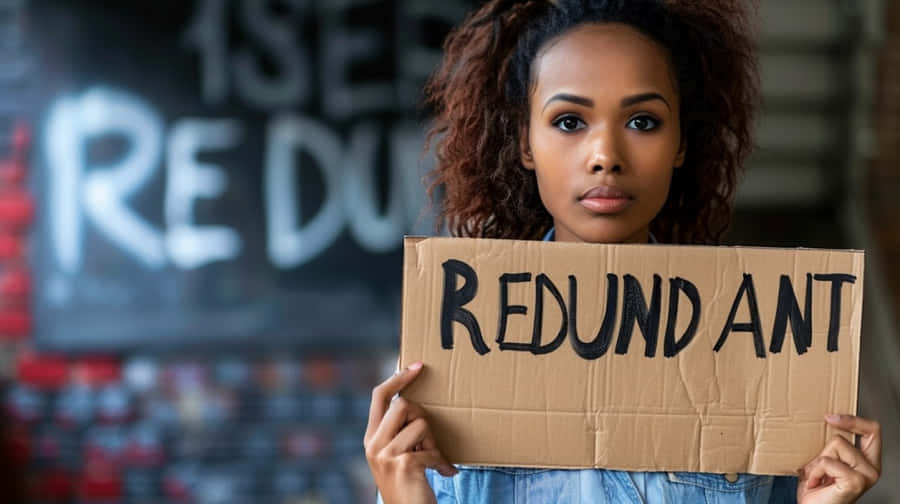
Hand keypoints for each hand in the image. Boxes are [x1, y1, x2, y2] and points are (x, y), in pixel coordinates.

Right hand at [364, 361, 457, 503]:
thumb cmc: (407, 485)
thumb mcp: (396, 455)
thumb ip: (399, 432)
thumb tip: (414, 403)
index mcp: (371, 437)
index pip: (379, 396)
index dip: (398, 377)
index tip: (417, 365)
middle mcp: (373, 444)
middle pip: (403, 404)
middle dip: (423, 419)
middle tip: (428, 443)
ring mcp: (385, 455)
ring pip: (420, 424)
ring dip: (433, 444)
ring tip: (434, 462)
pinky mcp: (402, 465)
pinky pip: (431, 450)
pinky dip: (442, 463)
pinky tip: (445, 474)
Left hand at [797, 414, 881, 502]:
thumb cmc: (816, 490)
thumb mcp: (824, 460)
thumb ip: (831, 445)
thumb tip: (822, 423)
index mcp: (867, 461)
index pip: (872, 430)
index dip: (852, 420)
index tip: (830, 417)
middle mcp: (871, 468)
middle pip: (842, 438)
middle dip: (823, 451)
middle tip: (818, 468)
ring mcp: (865, 476)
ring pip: (834, 446)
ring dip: (817, 463)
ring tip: (818, 477)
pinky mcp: (855, 482)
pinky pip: (827, 461)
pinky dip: (815, 471)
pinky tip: (816, 483)